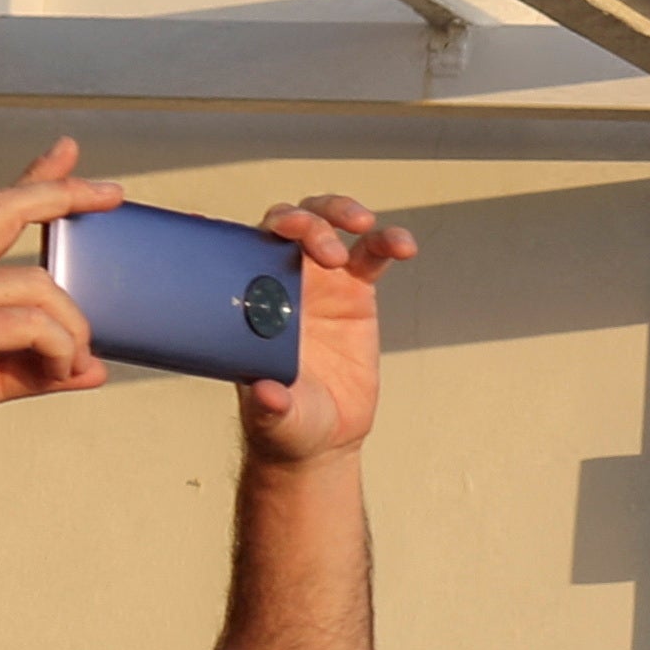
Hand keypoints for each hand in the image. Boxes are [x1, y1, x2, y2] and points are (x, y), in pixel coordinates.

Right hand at [0, 144, 117, 469]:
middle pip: (8, 211)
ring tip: (73, 363)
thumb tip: (93, 368)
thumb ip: (39, 364)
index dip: (34, 178)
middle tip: (111, 195)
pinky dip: (58, 348)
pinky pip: (31, 323)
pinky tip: (60, 369)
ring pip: (38, 285)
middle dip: (64, 194)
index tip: (67, 151)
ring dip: (72, 328)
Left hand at [242, 190, 416, 462]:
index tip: (277, 234)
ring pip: (327, 226)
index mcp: (250, 301)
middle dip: (306, 222)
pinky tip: (402, 245)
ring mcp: (320, 283)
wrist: (323, 435)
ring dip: (342, 214)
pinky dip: (388, 243)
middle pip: (288, 224)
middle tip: (326, 247)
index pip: (246, 247)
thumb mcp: (275, 419)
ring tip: (364, 225)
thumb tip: (267, 394)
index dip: (259, 232)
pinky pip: (372, 255)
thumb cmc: (287, 422)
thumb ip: (269, 407)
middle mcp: (281, 282)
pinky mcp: (355, 292)